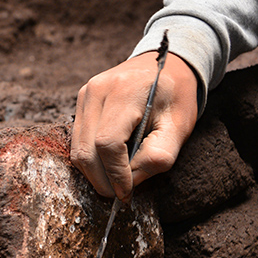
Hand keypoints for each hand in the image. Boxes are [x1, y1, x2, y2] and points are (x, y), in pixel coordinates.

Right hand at [71, 51, 198, 201]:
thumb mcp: (180, 126)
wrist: (165, 64)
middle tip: (120, 194)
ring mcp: (85, 95)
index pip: (108, 144)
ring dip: (95, 173)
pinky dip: (92, 160)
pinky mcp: (80, 102)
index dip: (116, 174)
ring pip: (77, 149)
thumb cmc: (175, 96)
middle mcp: (97, 91)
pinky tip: (110, 164)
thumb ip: (159, 156)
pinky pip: (77, 141)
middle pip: (86, 150)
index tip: (127, 193)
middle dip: (102, 180)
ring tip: (117, 180)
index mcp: (125, 92)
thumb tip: (130, 181)